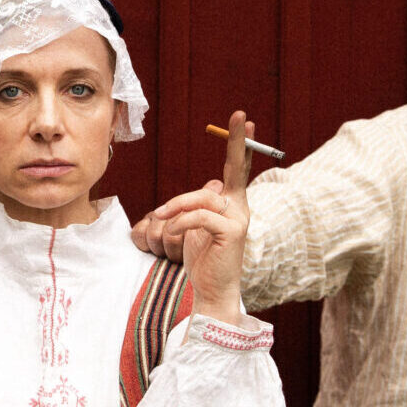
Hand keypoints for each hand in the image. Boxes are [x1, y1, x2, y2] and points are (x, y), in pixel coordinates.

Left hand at [146, 110, 254, 323]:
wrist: (211, 291)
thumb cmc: (203, 261)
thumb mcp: (197, 228)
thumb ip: (200, 207)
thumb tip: (205, 188)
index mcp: (233, 204)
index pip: (238, 169)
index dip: (241, 145)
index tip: (245, 120)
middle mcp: (241, 207)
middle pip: (237, 168)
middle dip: (239, 141)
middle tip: (241, 116)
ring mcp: (239, 219)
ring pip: (204, 197)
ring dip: (177, 205)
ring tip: (161, 217)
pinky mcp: (232, 232)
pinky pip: (200, 217)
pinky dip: (181, 223)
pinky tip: (173, 232)